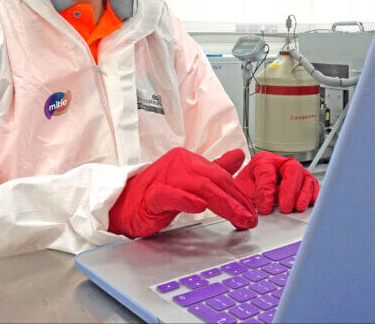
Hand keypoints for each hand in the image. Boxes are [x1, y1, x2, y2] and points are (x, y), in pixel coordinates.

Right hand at [108, 148, 256, 237]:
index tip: (251, 212)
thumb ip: (215, 169)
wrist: (123, 203)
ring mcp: (164, 177)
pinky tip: (200, 208)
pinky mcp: (152, 194)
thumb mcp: (190, 180)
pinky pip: (171, 195)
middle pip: (215, 180)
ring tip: (236, 217)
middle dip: (236, 201)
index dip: (238, 194)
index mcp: (189, 159)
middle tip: (249, 219)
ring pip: (200, 187)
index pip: (221, 175)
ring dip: (222, 204)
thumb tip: (239, 155)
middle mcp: (179, 163)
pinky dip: (186, 201)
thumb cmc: (157, 193)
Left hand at [234, 151, 319, 214]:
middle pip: (292, 169)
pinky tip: (311, 204)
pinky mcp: (305, 181)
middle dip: (289, 190)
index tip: (265, 209)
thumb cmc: (249, 189)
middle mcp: (281, 163)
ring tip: (297, 208)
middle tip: (284, 208)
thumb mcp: (244, 193)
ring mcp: (295, 171)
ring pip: (305, 177)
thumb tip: (260, 212)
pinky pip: (313, 185)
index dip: (266, 192)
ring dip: (303, 194)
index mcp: (263, 161)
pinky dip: (314, 195)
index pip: (267, 172)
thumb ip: (250, 200)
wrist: (252, 190)